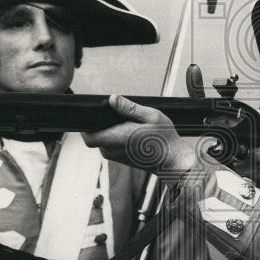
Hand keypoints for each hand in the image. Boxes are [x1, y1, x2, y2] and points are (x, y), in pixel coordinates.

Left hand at [82, 95, 198, 178]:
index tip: (94, 114)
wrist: (173, 160)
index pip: (88, 137)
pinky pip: (111, 146)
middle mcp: (112, 150)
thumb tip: (112, 99)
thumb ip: (129, 108)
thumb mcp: (151, 116)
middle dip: (101, 124)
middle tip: (117, 115)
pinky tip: (131, 132)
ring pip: (103, 140)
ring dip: (110, 131)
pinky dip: (116, 137)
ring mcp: (116, 157)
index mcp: (117, 139)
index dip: (86, 126)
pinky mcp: (121, 159)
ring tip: (127, 123)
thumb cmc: (164, 139)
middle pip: (95, 136)